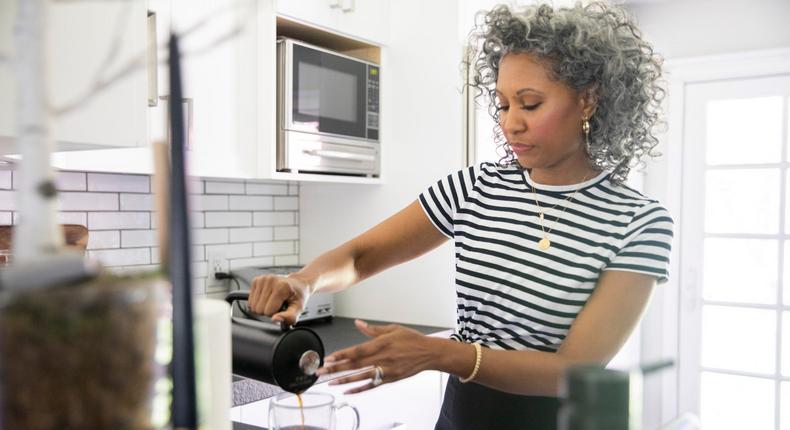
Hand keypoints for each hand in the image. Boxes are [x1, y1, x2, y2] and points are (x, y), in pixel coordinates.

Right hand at [247, 274, 309, 325]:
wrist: (298, 283)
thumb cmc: (298, 295)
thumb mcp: (299, 308)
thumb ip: (289, 317)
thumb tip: (275, 319)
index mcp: (281, 287)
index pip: (268, 311)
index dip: (275, 313)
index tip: (282, 307)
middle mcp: (270, 280)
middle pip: (259, 309)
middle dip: (268, 311)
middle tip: (278, 304)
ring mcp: (262, 279)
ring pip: (253, 306)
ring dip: (262, 307)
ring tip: (273, 301)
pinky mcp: (256, 280)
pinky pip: (250, 300)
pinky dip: (258, 302)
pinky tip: (267, 297)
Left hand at [316, 320, 436, 393]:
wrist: (429, 353)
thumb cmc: (412, 339)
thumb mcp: (392, 329)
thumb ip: (372, 330)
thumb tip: (358, 323)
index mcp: (381, 344)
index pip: (356, 351)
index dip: (340, 355)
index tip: (328, 358)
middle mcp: (381, 358)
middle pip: (354, 365)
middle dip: (335, 368)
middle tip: (321, 371)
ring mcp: (386, 370)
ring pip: (361, 377)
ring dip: (344, 380)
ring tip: (330, 382)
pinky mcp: (390, 379)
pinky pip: (372, 385)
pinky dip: (359, 389)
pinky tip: (348, 391)